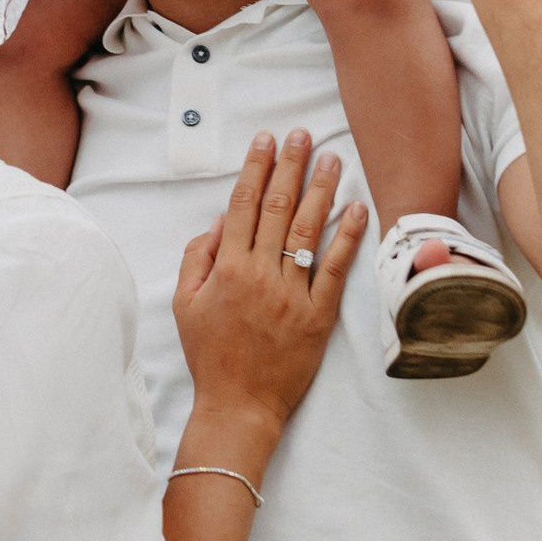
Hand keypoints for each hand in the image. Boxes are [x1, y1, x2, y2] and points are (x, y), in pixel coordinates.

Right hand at [172, 131, 366, 490]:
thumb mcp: (185, 304)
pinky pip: (336, 269)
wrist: (239, 406)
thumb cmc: (210, 355)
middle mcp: (261, 275)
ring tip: (332, 158)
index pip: (243, 206)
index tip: (265, 141)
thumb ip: (197, 258)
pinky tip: (357, 208)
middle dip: (290, 166)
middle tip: (302, 134)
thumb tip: (219, 221)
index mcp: (227, 269)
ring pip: (308, 230)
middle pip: (278, 208)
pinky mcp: (319, 315)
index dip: (255, 169)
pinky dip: (347, 236)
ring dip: (321, 189)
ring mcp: (292, 294)